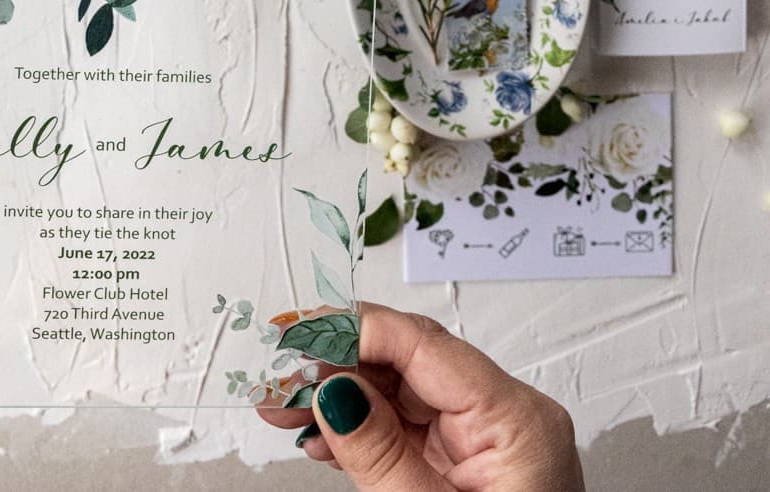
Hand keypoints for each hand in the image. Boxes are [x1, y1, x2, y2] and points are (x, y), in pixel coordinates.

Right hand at [259, 302, 583, 490]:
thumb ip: (381, 454)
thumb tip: (334, 392)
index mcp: (515, 418)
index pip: (422, 342)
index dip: (353, 331)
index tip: (298, 337)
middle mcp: (506, 416)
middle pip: (407, 361)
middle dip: (335, 365)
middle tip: (277, 376)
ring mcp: (487, 438)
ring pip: (399, 391)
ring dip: (338, 396)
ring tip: (283, 406)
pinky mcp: (469, 461)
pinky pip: (407, 426)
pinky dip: (361, 427)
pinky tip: (319, 434)